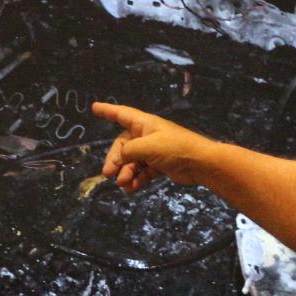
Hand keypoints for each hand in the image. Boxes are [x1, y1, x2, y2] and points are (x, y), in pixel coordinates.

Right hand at [91, 102, 216, 192]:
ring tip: (123, 184)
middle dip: (115, 160)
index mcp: (144, 124)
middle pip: (123, 145)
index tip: (94, 107)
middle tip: (108, 174)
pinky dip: (137, 179)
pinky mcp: (160, 165)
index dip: (107, 110)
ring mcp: (154, 151)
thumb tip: (118, 160)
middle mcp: (147, 135)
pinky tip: (132, 188)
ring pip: (132, 161)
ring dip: (126, 172)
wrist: (200, 163)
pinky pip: (143, 171)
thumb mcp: (147, 147)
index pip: (121, 114)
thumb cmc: (174, 148)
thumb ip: (128, 152)